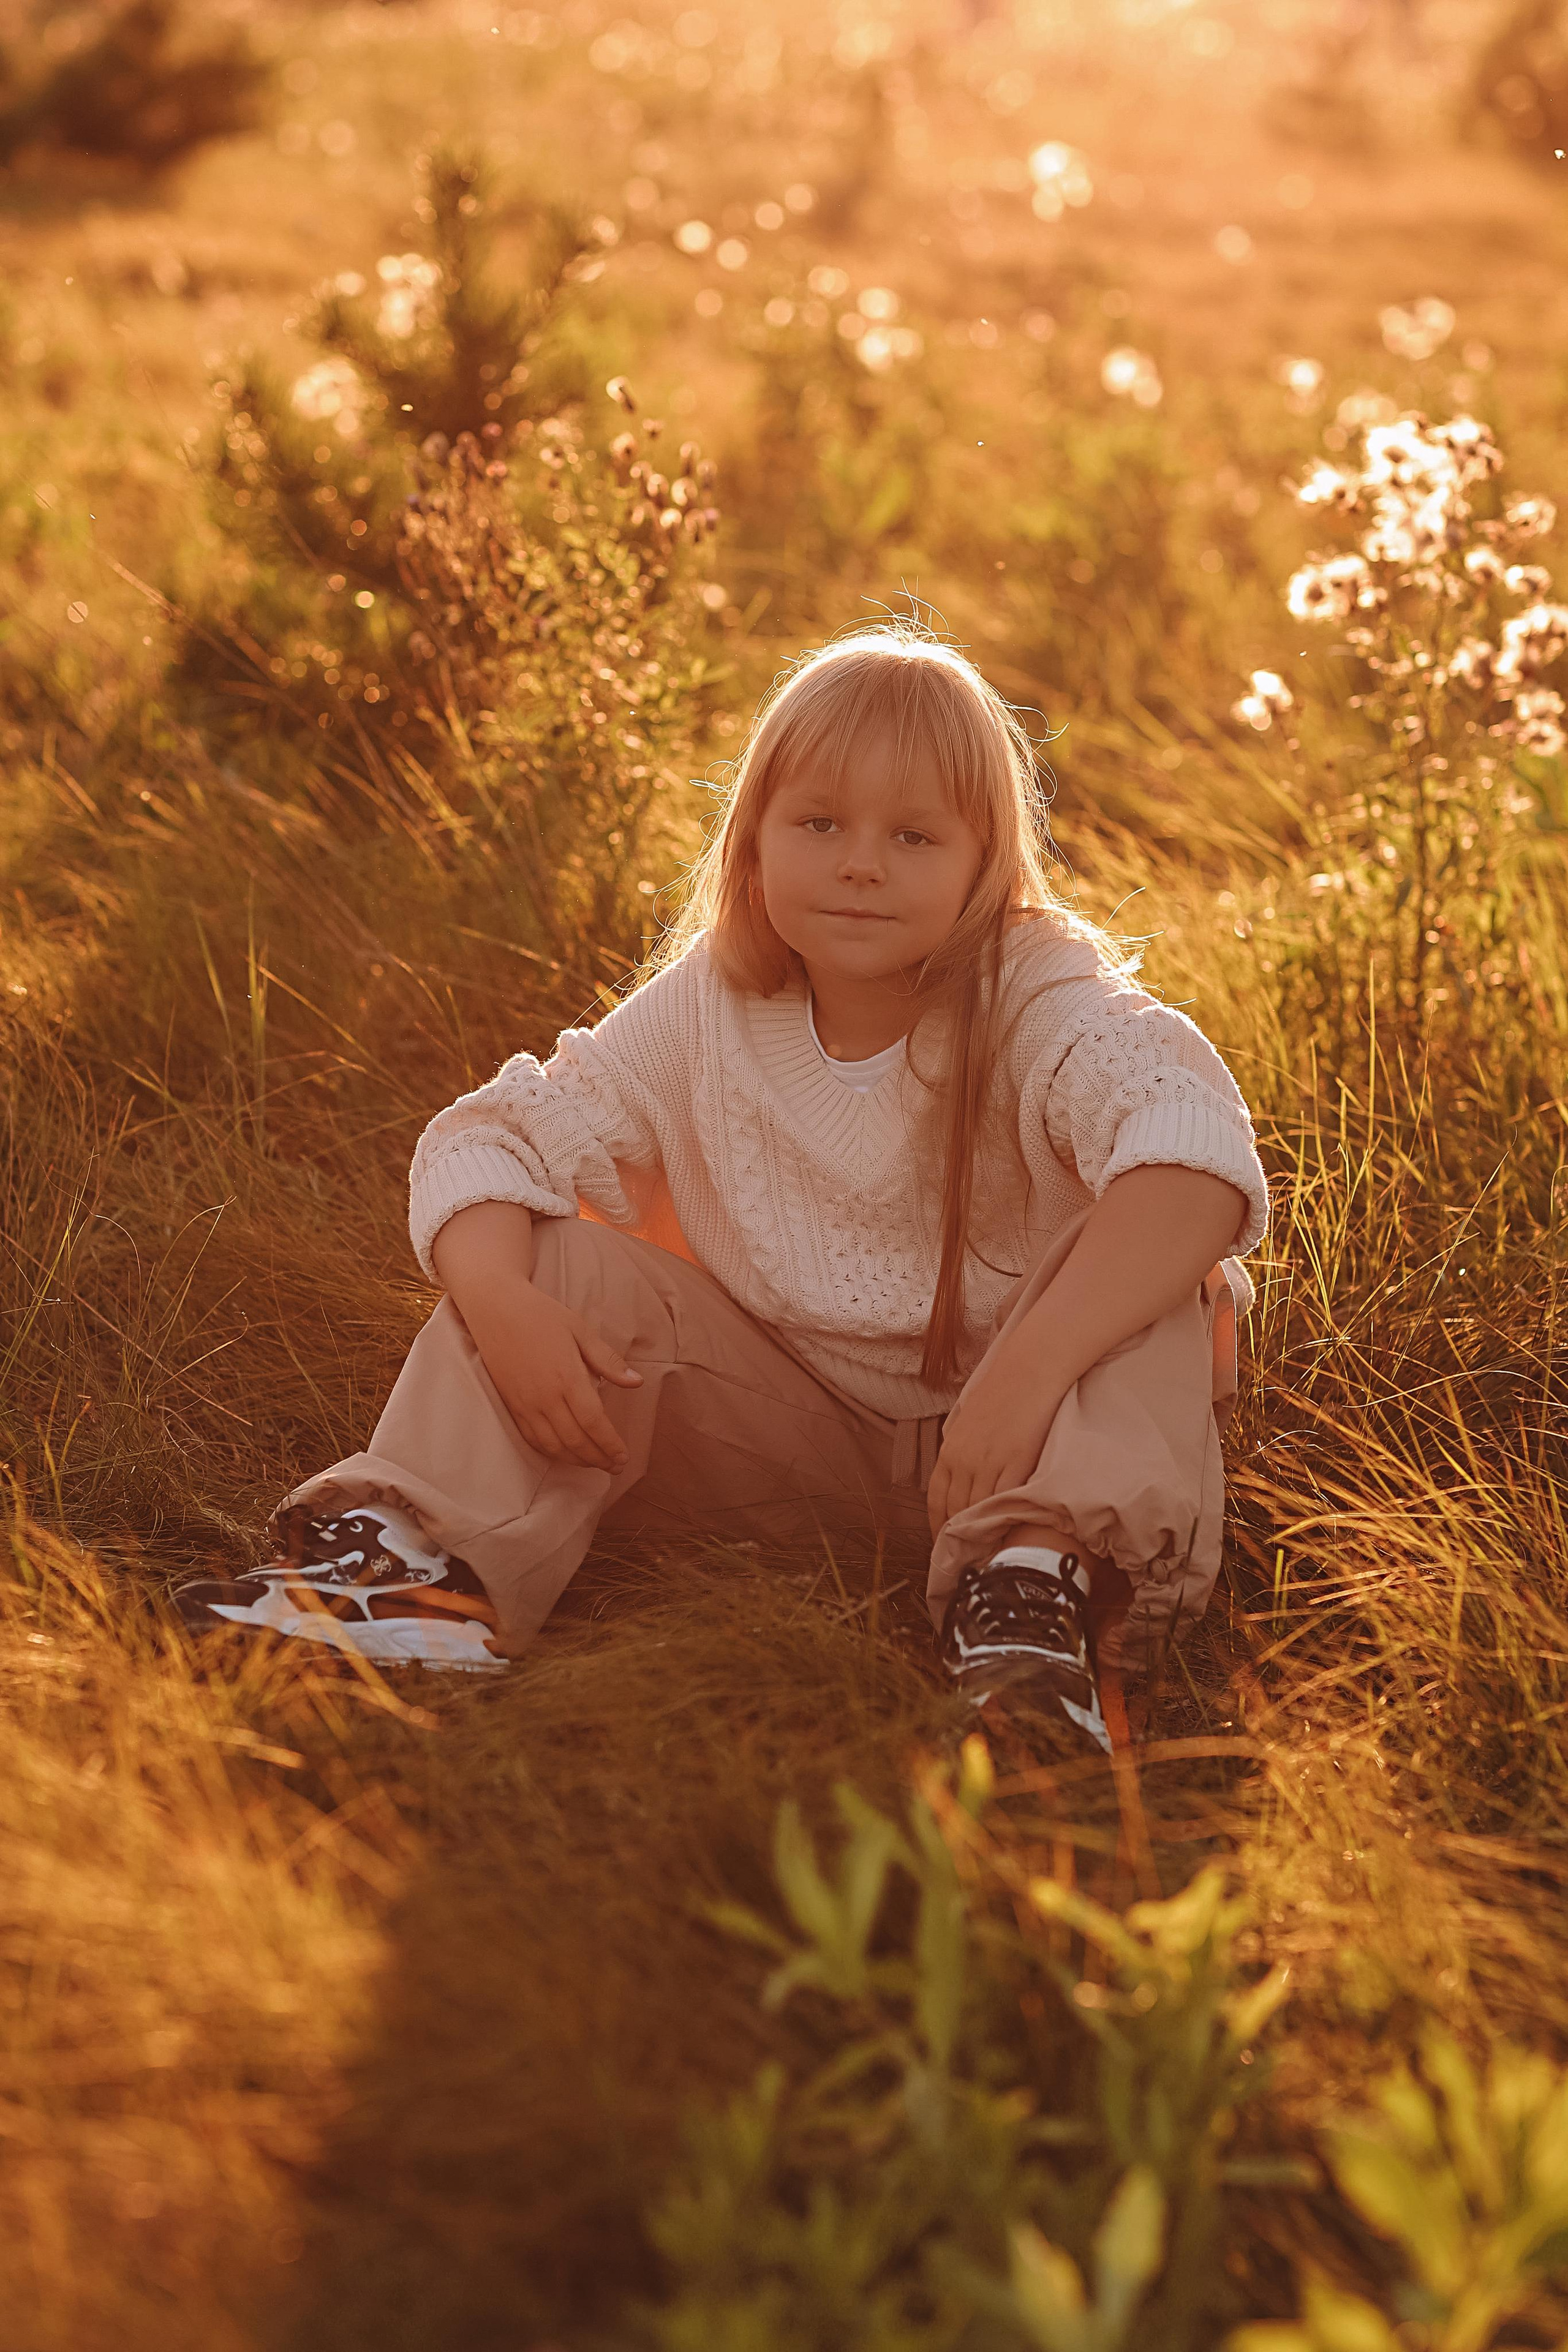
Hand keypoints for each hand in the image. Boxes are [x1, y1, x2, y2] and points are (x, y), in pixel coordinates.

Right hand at [456, 1272, 642, 1471]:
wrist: (494, 1308)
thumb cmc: (541, 1314)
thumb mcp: (580, 1330)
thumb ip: (608, 1360)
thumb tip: (638, 1382)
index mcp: (567, 1377)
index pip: (594, 1423)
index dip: (610, 1445)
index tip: (624, 1457)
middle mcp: (545, 1397)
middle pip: (575, 1441)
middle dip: (598, 1459)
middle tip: (615, 1466)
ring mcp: (525, 1404)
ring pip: (553, 1446)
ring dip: (576, 1460)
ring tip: (595, 1464)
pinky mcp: (511, 1406)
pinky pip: (532, 1439)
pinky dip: (551, 1452)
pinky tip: (565, 1454)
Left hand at [927, 1347, 1065, 1537]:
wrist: (1028, 1373)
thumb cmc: (1001, 1394)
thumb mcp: (968, 1423)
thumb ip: (961, 1450)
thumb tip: (959, 1472)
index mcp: (950, 1451)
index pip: (936, 1500)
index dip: (938, 1528)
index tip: (945, 1547)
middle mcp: (964, 1460)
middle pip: (955, 1511)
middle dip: (958, 1539)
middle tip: (966, 1562)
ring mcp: (989, 1463)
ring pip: (978, 1510)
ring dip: (981, 1536)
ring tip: (986, 1556)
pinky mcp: (1016, 1464)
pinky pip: (1004, 1500)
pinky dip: (1003, 1521)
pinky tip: (1006, 1535)